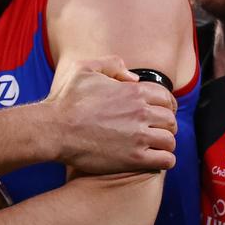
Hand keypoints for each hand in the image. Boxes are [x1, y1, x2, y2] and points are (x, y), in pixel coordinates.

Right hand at [50, 55, 177, 173]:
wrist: (54, 130)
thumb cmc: (66, 100)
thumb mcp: (84, 69)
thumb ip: (111, 64)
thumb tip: (133, 78)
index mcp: (134, 91)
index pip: (165, 98)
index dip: (164, 105)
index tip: (158, 113)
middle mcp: (141, 112)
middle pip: (170, 119)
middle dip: (165, 125)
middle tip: (154, 131)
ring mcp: (139, 136)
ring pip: (170, 140)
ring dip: (164, 143)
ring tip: (154, 147)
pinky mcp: (134, 158)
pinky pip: (165, 160)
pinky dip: (164, 160)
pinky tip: (154, 160)